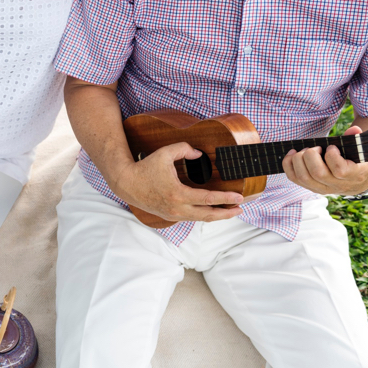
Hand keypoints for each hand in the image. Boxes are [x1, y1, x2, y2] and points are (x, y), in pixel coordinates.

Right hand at [112, 142, 244, 222]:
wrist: (127, 184)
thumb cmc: (145, 168)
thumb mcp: (165, 153)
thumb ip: (184, 148)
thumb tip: (199, 153)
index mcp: (178, 194)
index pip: (208, 199)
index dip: (226, 199)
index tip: (239, 197)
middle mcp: (177, 208)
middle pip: (208, 215)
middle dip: (226, 213)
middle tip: (240, 209)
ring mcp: (173, 214)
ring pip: (200, 219)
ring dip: (216, 216)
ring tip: (229, 211)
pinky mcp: (169, 216)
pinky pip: (191, 218)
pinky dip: (203, 215)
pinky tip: (210, 211)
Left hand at [282, 125, 367, 194]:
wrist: (359, 181)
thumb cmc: (361, 162)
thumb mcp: (364, 151)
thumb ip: (358, 139)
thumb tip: (354, 129)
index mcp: (354, 175)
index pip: (340, 170)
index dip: (332, 156)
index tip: (331, 147)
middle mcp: (337, 185)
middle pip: (317, 173)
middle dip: (311, 155)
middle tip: (316, 148)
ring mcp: (323, 189)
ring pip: (303, 177)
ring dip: (299, 159)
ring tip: (305, 151)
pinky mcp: (311, 188)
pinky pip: (294, 178)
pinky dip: (288, 165)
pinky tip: (292, 154)